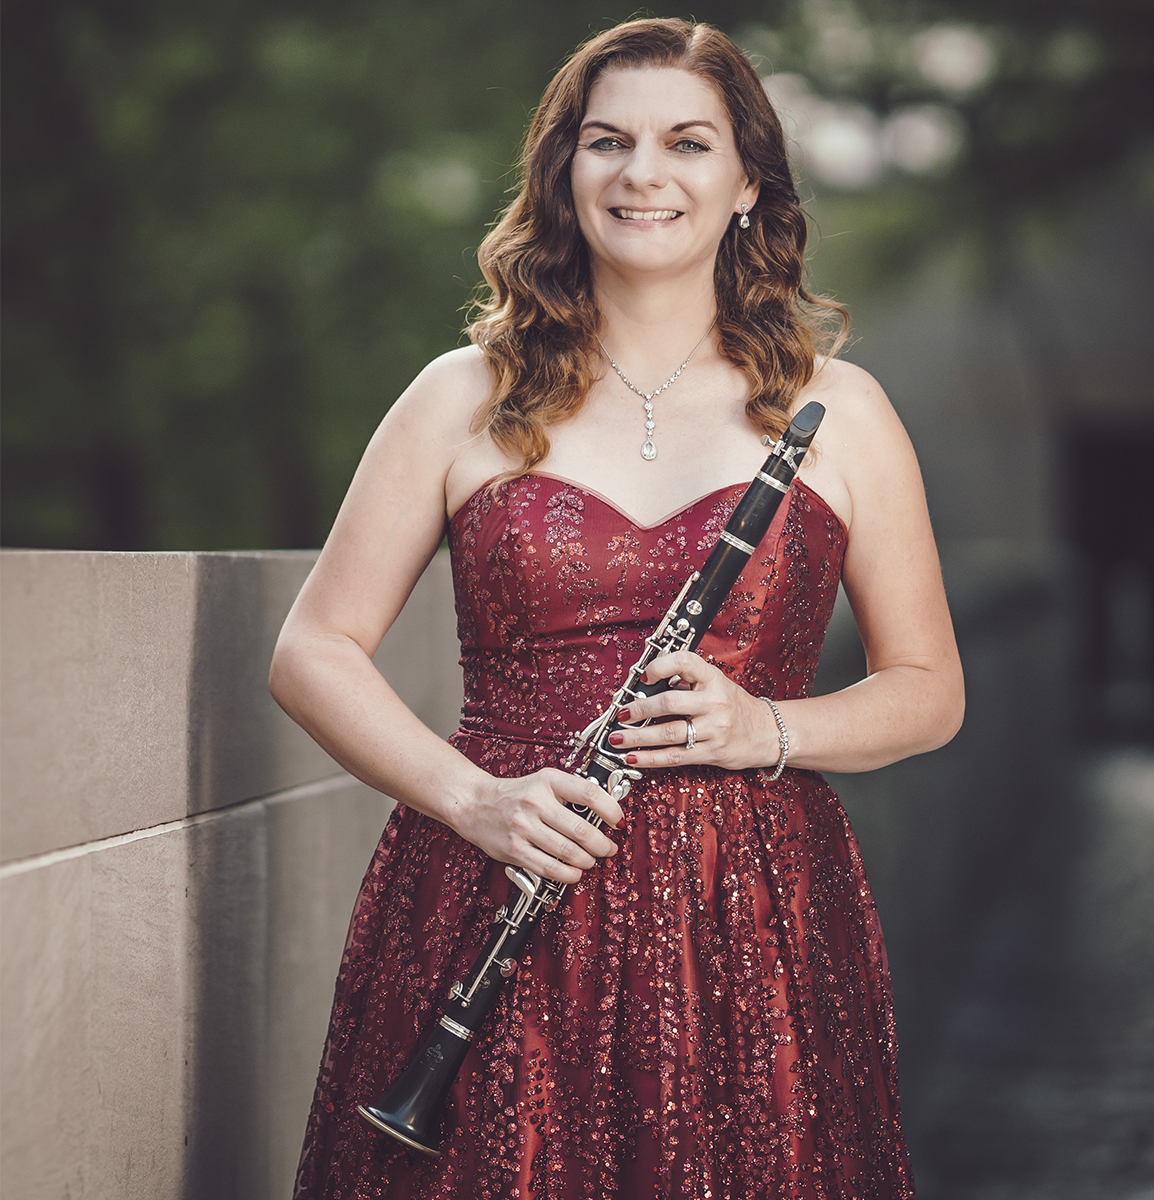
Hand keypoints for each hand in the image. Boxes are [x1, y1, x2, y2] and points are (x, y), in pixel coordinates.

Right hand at [449, 768, 623, 884]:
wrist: (474, 803)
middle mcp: (535, 802)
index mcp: (548, 781)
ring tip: (591, 859)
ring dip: (588, 860)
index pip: (589, 793)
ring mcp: (524, 827)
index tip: (618, 821)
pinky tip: (575, 872)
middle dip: (603, 845)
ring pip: (568, 852)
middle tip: (609, 848)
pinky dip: (568, 874)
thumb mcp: (543, 782)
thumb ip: (571, 793)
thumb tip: (607, 812)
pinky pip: (549, 868)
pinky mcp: (515, 850)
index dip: (611, 810)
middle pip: (582, 830)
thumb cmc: (515, 795)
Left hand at [607, 650, 778, 771]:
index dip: (660, 666)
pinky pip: (675, 756)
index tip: (643, 676)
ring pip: (668, 733)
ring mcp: (714, 729)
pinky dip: (650, 758)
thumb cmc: (735, 705)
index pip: (685, 662)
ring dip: (637, 737)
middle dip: (639, 709)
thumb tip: (644, 684)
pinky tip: (633, 758)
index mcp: (713, 679)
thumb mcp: (715, 684)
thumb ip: (686, 682)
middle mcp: (715, 702)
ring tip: (617, 739)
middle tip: (622, 713)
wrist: (767, 732)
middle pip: (669, 703)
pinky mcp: (712, 752)